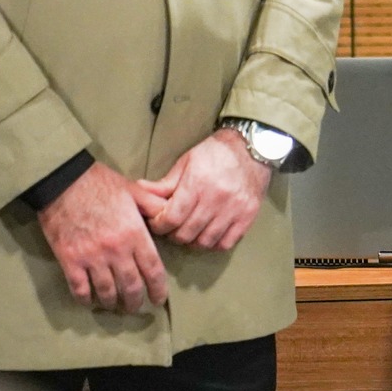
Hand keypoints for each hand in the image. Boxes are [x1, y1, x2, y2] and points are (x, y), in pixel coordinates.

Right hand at [37, 163, 169, 314]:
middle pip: (131, 286)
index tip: (159, 299)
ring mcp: (91, 257)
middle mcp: (116, 250)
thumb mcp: (135, 191)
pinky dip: (86, 299)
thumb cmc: (101, 184)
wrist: (63, 181)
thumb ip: (155, 207)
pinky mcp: (69, 260)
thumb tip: (171, 219)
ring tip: (115, 307)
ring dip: (112, 304)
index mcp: (135, 234)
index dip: (158, 289)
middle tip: (137, 307)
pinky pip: (79, 289)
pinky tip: (90, 302)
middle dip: (136, 301)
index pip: (153, 270)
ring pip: (106, 292)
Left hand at [133, 130, 272, 252]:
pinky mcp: (248, 216)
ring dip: (192, 240)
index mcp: (197, 183)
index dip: (158, 225)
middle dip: (173, 234)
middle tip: (172, 227)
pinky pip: (226, 243)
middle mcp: (216, 198)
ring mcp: (234, 209)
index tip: (158, 222)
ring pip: (204, 242)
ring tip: (190, 231)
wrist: (252, 147)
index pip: (170, 219)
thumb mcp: (186, 162)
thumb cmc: (215, 153)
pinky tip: (209, 233)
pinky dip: (214, 243)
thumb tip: (139, 192)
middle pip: (185, 234)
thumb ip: (165, 183)